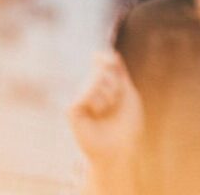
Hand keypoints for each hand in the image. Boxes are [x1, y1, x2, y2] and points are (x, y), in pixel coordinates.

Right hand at [68, 50, 143, 166]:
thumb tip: (107, 53)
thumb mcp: (127, 92)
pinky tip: (95, 115)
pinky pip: (83, 94)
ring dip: (109, 97)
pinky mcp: (71, 110)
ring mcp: (79, 98)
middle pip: (102, 69)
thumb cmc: (126, 122)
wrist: (121, 147)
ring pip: (94, 80)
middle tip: (115, 103)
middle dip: (115, 85)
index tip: (111, 62)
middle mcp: (88, 88)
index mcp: (102, 84)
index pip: (102, 61)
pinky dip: (95, 103)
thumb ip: (118, 72)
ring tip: (106, 112)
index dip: (106, 59)